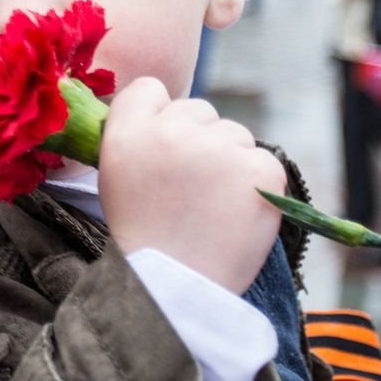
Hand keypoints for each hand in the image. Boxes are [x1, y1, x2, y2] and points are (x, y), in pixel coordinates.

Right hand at [99, 77, 286, 294]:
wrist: (174, 292)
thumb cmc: (145, 237)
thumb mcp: (117, 178)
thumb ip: (136, 136)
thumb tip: (165, 113)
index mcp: (126, 132)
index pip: (149, 88)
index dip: (158, 116)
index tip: (161, 149)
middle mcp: (170, 130)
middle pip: (198, 110)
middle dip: (198, 141)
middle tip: (189, 191)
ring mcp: (218, 147)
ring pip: (234, 134)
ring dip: (229, 162)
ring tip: (212, 208)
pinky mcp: (260, 168)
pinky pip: (263, 161)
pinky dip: (257, 185)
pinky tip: (236, 214)